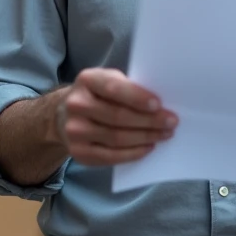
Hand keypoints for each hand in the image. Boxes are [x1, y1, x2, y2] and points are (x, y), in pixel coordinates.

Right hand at [54, 68, 176, 166]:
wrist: (64, 114)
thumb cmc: (98, 95)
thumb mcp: (108, 80)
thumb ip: (128, 88)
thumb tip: (160, 105)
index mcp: (87, 80)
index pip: (114, 88)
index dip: (137, 97)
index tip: (159, 105)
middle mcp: (77, 104)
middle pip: (118, 116)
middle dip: (149, 121)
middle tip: (171, 123)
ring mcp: (74, 130)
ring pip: (117, 138)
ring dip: (145, 138)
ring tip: (163, 135)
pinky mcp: (78, 152)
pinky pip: (110, 156)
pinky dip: (133, 153)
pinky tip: (148, 147)